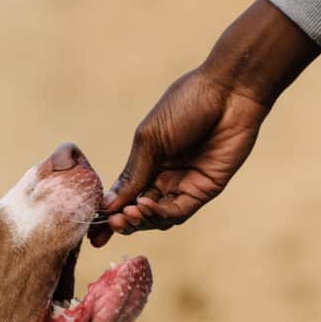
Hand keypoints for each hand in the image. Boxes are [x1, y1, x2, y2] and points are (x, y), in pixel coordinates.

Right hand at [92, 70, 268, 243]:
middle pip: (139, 211)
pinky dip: (160, 213)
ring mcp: (185, 185)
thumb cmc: (185, 104)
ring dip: (140, 220)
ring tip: (127, 215)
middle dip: (124, 221)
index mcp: (147, 162)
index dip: (109, 214)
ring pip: (158, 217)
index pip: (125, 195)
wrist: (228, 91)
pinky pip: (178, 211)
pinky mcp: (205, 189)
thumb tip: (109, 204)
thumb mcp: (149, 139)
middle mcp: (164, 177)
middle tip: (112, 224)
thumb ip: (133, 174)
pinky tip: (145, 205)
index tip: (92, 231)